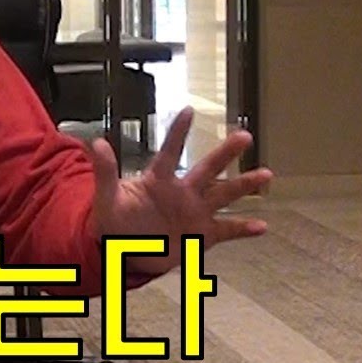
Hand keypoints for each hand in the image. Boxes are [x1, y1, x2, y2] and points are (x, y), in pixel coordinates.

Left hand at [89, 107, 272, 274]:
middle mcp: (181, 192)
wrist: (122, 252)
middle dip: (225, 153)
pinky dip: (243, 229)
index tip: (189, 110)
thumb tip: (95, 143)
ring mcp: (194, 213)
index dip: (178, 132)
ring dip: (244, 186)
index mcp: (158, 181)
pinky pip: (225, 230)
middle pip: (207, 169)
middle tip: (244, 136)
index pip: (170, 152)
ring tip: (266, 174)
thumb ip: (105, 172)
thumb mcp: (106, 198)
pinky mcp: (200, 235)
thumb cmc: (113, 221)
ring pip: (224, 196)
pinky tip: (261, 225)